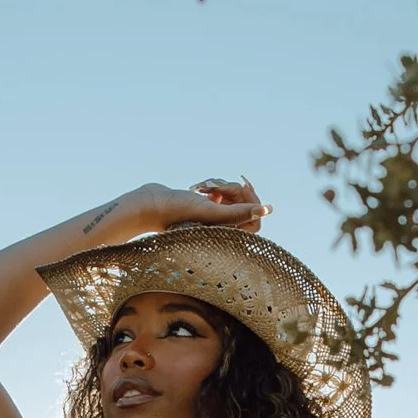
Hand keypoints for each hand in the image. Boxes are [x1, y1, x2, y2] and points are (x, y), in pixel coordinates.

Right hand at [91, 178, 266, 242]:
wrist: (150, 205)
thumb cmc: (178, 212)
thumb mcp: (211, 213)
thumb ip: (240, 214)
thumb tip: (268, 210)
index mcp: (228, 233)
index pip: (255, 218)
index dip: (251, 201)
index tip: (239, 187)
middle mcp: (224, 227)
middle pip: (245, 204)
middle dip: (234, 190)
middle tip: (216, 186)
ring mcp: (215, 216)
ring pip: (233, 195)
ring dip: (221, 184)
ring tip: (203, 186)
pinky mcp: (205, 205)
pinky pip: (220, 191)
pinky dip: (212, 184)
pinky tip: (198, 186)